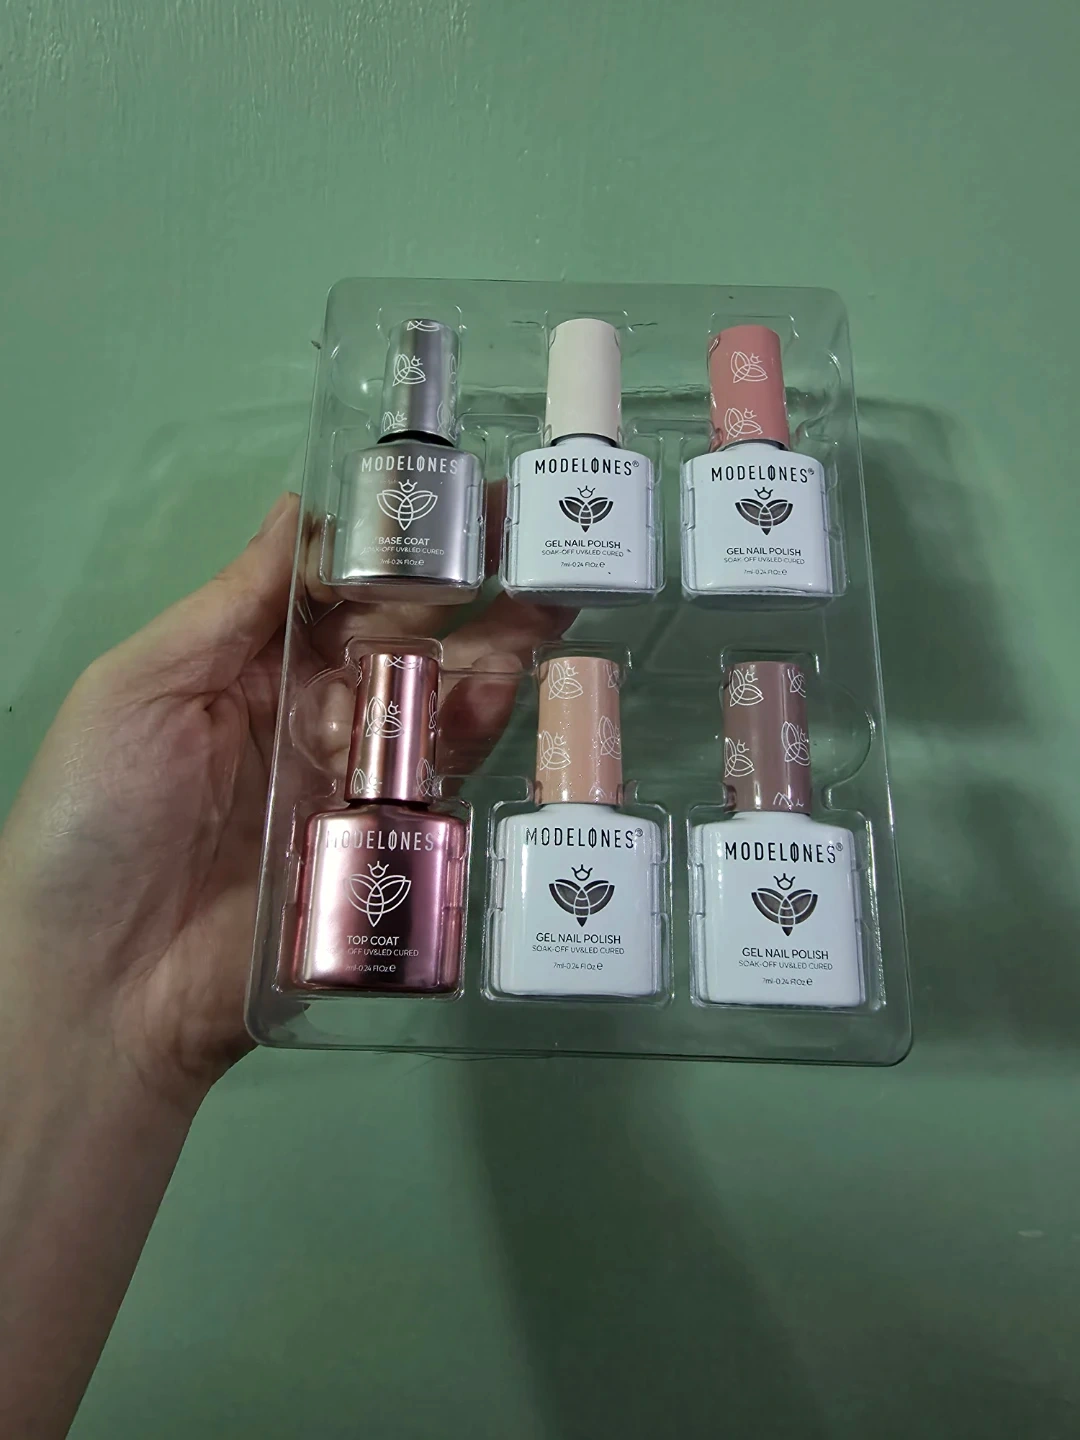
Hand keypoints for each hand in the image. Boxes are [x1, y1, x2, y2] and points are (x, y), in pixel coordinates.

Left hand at [0, 493, 570, 1108]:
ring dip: (491, 648)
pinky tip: (508, 689)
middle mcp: (309, 715)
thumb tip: (298, 506)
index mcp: (246, 667)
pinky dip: (476, 734)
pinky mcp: (384, 849)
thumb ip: (227, 604)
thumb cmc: (99, 819)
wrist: (104, 990)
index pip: (335, 587)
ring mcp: (350, 783)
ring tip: (551, 598)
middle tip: (535, 533)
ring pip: (432, 703)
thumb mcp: (138, 689)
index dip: (393, 540)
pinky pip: (440, 783)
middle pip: (399, 639)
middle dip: (466, 585)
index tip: (454, 492)